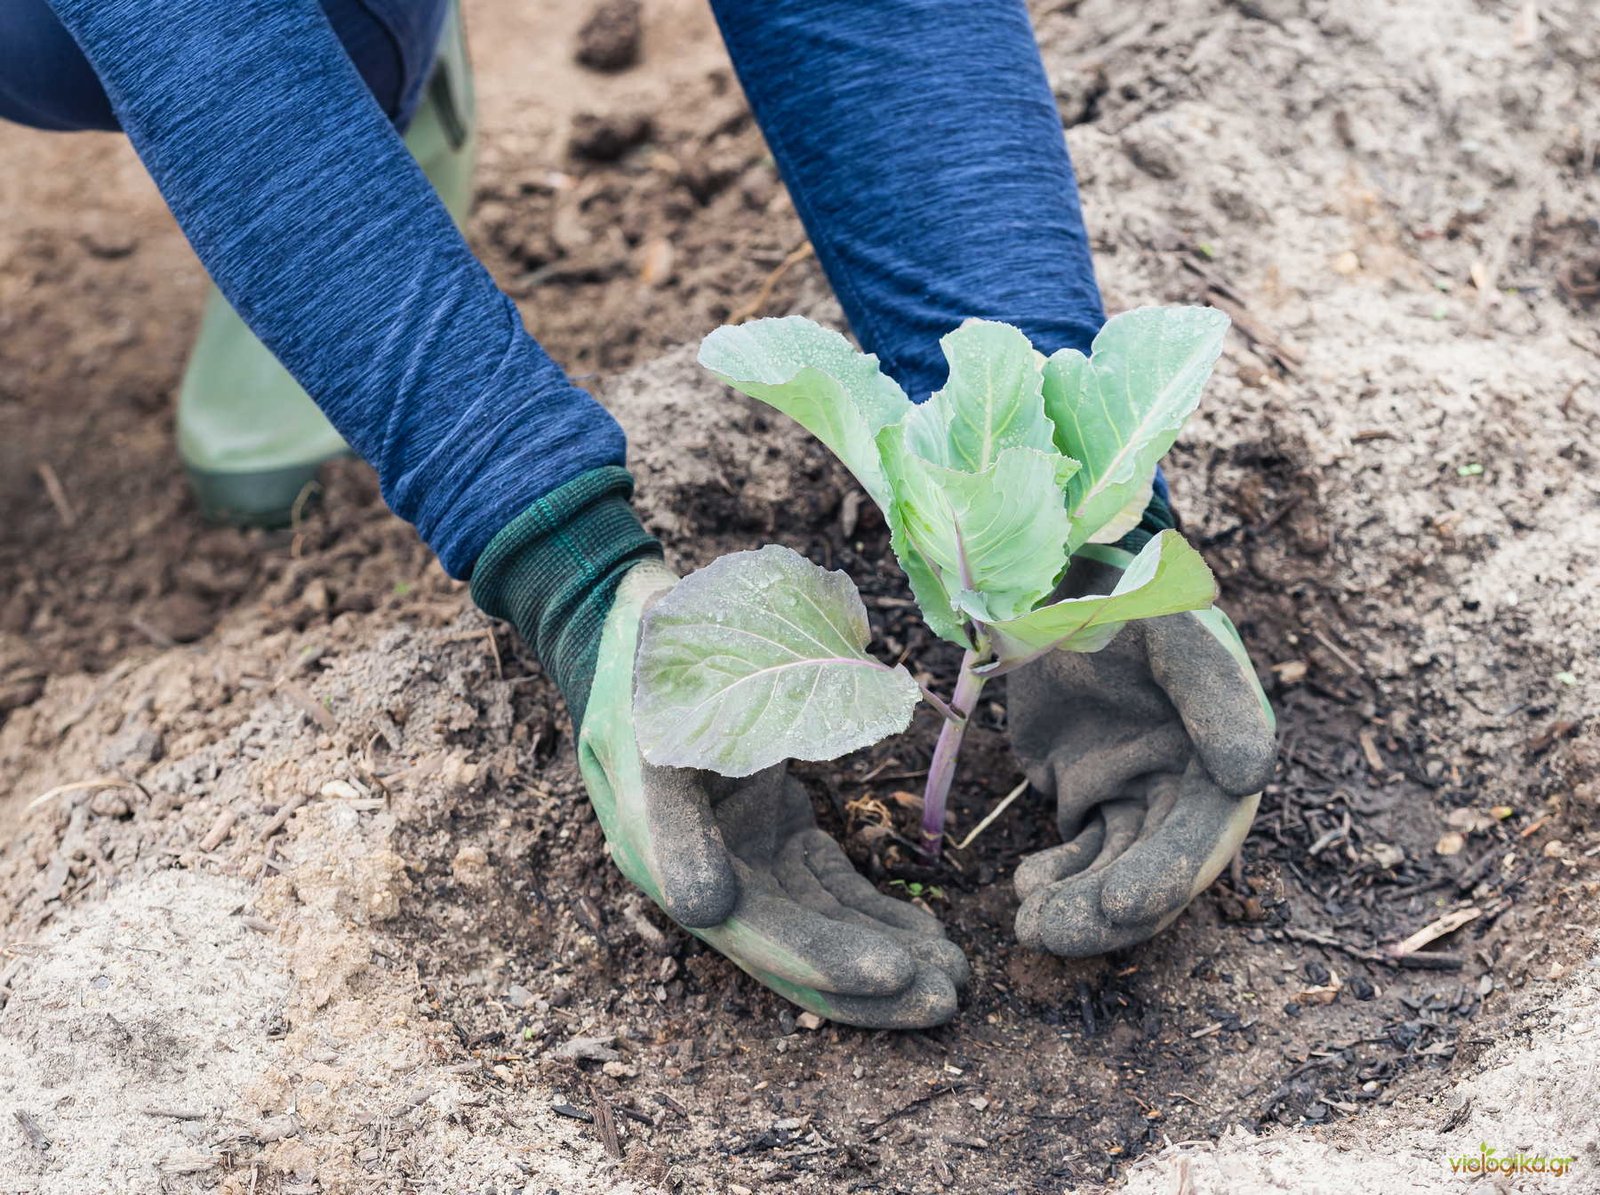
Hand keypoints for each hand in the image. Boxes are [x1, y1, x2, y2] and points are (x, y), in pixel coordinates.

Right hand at [577, 560, 967, 1027]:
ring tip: (955, 977)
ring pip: (810, 923)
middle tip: (946, 999)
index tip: (889, 971)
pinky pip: (824, 887)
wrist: (628, 623)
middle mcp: (687, 862)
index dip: (814, 957)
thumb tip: (710, 907)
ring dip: (881, 953)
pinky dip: (874, 913)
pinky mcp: (767, 831)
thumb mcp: (655, 705)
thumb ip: (679, 792)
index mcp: (653, 836)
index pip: (739, 922)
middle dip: (865, 977)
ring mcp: (732, 848)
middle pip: (781, 943)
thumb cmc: (645, 648)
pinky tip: (928, 934)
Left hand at [1006, 546, 1276, 955]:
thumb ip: (1211, 694)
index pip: (1203, 832)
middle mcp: (1186, 784)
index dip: (1167, 874)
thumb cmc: (1126, 599)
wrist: (1059, 581)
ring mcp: (1135, 792)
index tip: (1121, 905)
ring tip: (1031, 926)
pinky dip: (1057, 880)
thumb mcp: (1171, 632)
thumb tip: (1248, 776)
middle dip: (1109, 909)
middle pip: (1156, 868)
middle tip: (1053, 933)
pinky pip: (1080, 855)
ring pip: (1117, 872)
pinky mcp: (1089, 793)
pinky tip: (1027, 886)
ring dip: (1078, 907)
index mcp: (1222, 751)